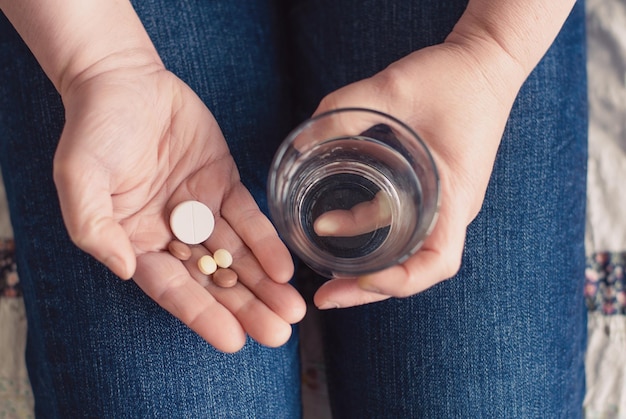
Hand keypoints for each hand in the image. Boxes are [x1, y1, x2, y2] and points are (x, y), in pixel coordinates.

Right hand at [53, 57, 305, 351]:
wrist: (124, 81)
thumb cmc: (95, 130)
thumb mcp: (79, 176)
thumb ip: (94, 225)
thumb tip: (126, 268)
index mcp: (135, 242)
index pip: (173, 288)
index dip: (203, 315)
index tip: (233, 341)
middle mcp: (170, 234)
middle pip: (212, 280)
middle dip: (246, 307)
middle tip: (279, 333)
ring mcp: (200, 210)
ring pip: (236, 256)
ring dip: (264, 284)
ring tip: (292, 311)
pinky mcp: (223, 185)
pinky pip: (248, 218)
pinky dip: (266, 243)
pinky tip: (285, 268)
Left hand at [312, 39, 524, 308]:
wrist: (485, 63)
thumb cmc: (453, 77)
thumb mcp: (396, 87)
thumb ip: (347, 108)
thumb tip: (302, 140)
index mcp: (455, 195)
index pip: (439, 262)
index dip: (401, 281)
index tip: (360, 280)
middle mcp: (451, 209)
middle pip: (415, 269)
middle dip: (369, 288)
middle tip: (324, 297)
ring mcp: (441, 203)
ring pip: (403, 251)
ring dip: (365, 265)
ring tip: (322, 271)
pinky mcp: (429, 190)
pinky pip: (398, 225)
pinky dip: (367, 232)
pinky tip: (332, 226)